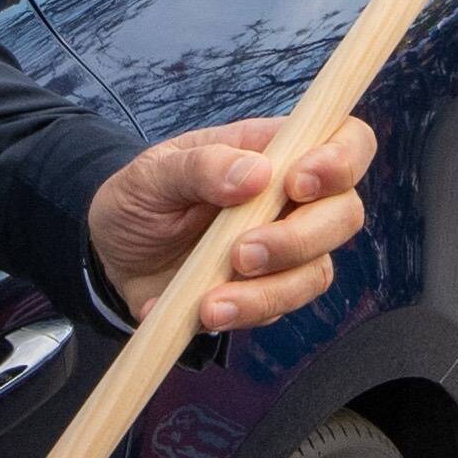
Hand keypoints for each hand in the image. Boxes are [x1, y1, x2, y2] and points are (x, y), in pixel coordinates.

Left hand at [88, 118, 378, 339]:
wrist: (112, 255)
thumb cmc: (141, 198)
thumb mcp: (153, 173)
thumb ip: (201, 166)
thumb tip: (256, 174)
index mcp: (275, 152)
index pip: (345, 141)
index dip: (341, 159)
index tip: (296, 184)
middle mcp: (292, 201)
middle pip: (344, 214)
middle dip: (300, 238)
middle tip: (241, 253)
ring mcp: (286, 250)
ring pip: (318, 272)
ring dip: (269, 290)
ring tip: (211, 302)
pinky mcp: (267, 293)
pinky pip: (280, 309)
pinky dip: (240, 315)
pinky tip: (196, 310)